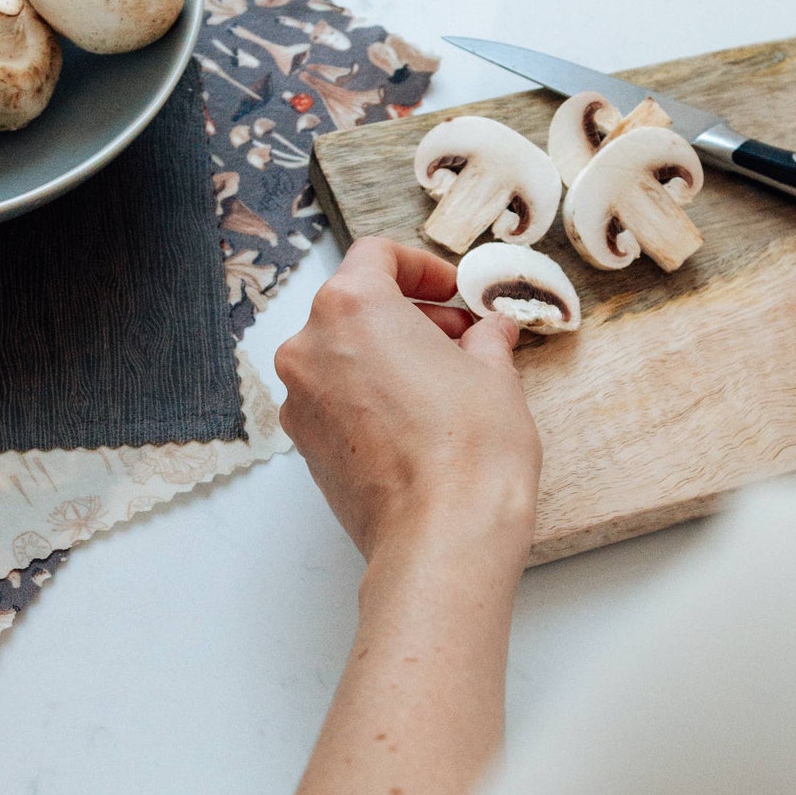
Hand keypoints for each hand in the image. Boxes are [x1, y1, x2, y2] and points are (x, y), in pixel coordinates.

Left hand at [275, 237, 541, 561]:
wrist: (442, 538)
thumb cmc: (469, 451)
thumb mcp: (495, 375)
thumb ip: (485, 339)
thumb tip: (490, 332)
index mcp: (352, 307)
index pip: (377, 256)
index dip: (422, 269)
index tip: (454, 293)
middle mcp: (310, 346)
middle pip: (356, 306)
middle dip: (410, 315)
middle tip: (461, 338)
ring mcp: (300, 399)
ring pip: (342, 354)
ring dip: (388, 356)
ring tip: (444, 383)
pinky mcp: (304, 445)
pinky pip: (335, 399)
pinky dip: (370, 395)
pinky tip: (418, 421)